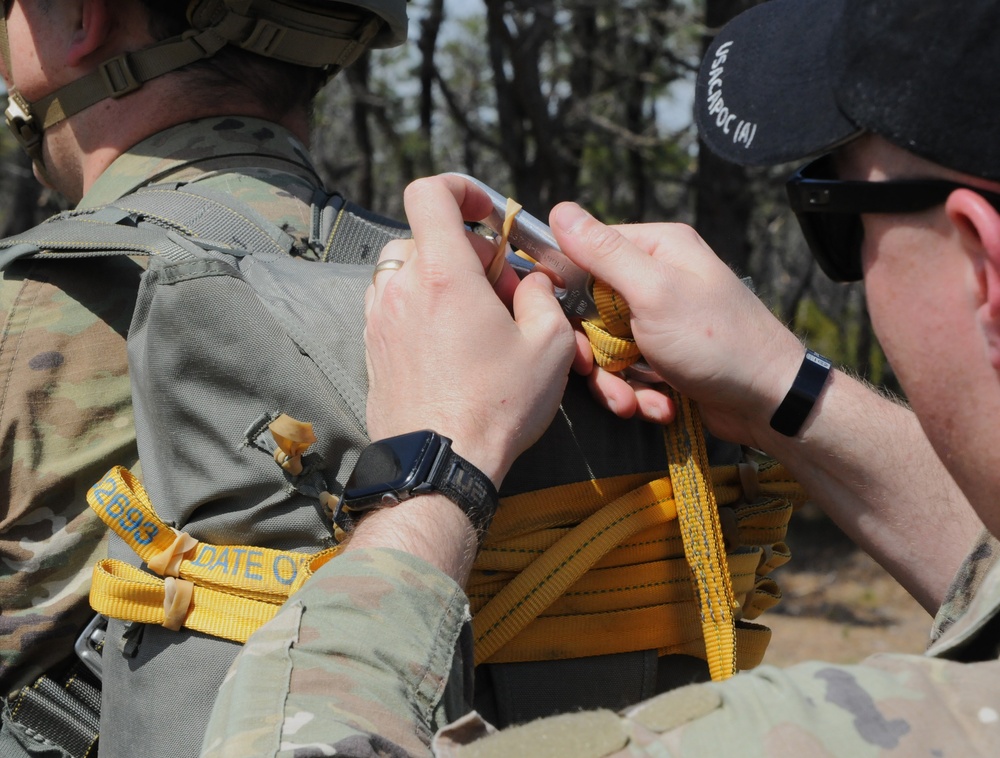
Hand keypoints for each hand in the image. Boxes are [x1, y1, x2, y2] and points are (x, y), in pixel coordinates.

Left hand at [364, 176, 575, 485]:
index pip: (430, 192)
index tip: (488, 211)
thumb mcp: (549, 346)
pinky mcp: (373, 346)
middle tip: (503, 292)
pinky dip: (424, 307)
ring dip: (444, 279)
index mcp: (444, 274)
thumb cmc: (497, 407)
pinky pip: (396, 304)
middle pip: (429, 236)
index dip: (461, 188)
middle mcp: (402, 288)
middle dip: (470, 251)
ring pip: (410, 270)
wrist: (439, 464)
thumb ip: (542, 296)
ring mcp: (380, 318)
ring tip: (477, 320)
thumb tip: (529, 280)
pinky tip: (453, 345)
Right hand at [550, 203, 805, 446]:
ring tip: (634, 402)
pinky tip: (660, 404)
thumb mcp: (654, 292)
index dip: (567, 289)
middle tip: (597, 370)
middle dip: (593, 350)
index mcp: (658, 248)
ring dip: (615, 381)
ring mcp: (660, 320)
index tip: (563, 322)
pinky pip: (627, 371)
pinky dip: (637, 393)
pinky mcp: (663, 356)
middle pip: (591, 308)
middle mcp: (658, 278)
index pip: (586, 253)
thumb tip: (560, 209)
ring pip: (606, 347)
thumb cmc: (718, 342)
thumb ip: (604, 253)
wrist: (769, 402)